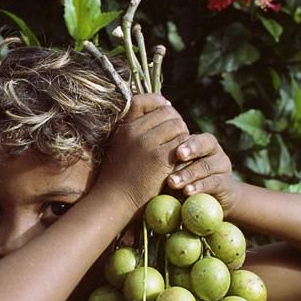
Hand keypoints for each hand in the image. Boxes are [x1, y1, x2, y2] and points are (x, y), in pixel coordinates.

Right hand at [96, 93, 188, 213]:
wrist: (114, 201)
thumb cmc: (118, 177)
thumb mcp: (120, 146)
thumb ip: (135, 130)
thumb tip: (163, 108)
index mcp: (123, 126)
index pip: (145, 100)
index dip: (160, 103)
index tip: (167, 110)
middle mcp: (134, 130)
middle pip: (168, 113)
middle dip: (176, 124)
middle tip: (177, 138)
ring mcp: (147, 143)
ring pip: (179, 126)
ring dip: (184, 137)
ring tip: (179, 151)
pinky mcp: (160, 158)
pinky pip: (184, 143)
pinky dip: (187, 151)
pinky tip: (181, 161)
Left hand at [166, 132, 239, 214]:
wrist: (210, 200)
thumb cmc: (184, 179)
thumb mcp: (174, 168)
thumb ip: (165, 160)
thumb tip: (143, 153)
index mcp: (199, 141)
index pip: (194, 134)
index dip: (186, 140)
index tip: (175, 149)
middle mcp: (213, 150)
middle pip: (205, 144)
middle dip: (191, 149)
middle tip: (178, 155)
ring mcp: (221, 166)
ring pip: (207, 165)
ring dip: (189, 173)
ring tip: (173, 182)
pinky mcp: (225, 183)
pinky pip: (213, 182)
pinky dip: (199, 187)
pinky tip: (187, 191)